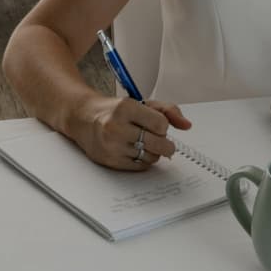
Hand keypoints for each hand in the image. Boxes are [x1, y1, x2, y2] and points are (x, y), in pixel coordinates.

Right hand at [74, 95, 191, 170]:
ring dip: (154, 152)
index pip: (161, 124)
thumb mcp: (141, 103)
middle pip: (158, 143)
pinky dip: (144, 160)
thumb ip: (168, 111)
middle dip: (165, 143)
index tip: (158, 125)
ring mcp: (112, 146)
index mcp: (125, 108)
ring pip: (151, 157)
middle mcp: (116, 127)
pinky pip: (139, 166)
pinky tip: (137, 150)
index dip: (164, 126)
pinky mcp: (110, 161)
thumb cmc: (115, 111)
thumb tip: (187, 125)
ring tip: (145, 143)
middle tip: (163, 141)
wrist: (84, 118)